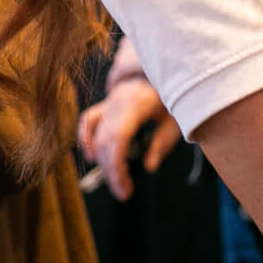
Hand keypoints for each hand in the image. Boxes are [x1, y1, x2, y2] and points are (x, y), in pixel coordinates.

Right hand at [77, 77, 178, 200]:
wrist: (166, 69)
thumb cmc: (174, 97)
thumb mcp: (176, 120)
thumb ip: (162, 143)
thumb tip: (149, 167)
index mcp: (137, 103)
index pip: (118, 138)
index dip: (117, 164)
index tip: (124, 187)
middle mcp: (117, 101)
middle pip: (105, 140)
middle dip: (111, 170)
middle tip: (123, 193)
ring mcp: (109, 101)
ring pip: (96, 135)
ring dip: (102, 162)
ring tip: (117, 183)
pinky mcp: (105, 104)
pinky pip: (88, 121)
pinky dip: (85, 139)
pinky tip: (91, 157)